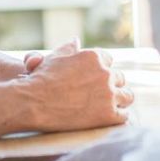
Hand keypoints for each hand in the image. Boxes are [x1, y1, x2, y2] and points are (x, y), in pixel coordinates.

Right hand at [18, 42, 132, 131]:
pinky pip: (124, 115)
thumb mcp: (54, 58)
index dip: (102, 70)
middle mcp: (105, 73)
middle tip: (101, 95)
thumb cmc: (41, 80)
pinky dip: (118, 117)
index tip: (95, 79)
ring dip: (119, 100)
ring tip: (110, 106)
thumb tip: (77, 41)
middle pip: (119, 78)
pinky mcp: (109, 115)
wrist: (33, 104)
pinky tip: (109, 119)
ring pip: (126, 96)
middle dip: (111, 85)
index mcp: (95, 57)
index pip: (108, 61)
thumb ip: (69, 49)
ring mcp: (109, 94)